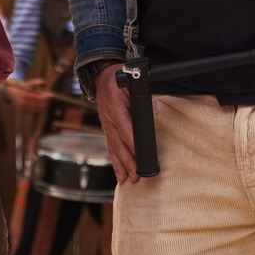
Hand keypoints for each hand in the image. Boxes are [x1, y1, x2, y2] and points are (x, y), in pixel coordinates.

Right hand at [3, 77, 51, 113]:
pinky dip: (38, 107)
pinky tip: (42, 104)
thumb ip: (35, 82)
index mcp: (23, 95)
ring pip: (36, 108)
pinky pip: (33, 110)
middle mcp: (22, 102)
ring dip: (43, 104)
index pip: (36, 97)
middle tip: (50, 97)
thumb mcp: (27, 83)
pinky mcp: (22, 111)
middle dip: (45, 100)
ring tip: (47, 100)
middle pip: (37, 103)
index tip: (50, 94)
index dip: (44, 96)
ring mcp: (22, 108)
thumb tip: (43, 82)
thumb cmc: (21, 87)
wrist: (11, 93)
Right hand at [94, 65, 138, 183]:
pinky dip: (115, 161)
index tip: (140, 158)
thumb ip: (141, 96)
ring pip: (114, 148)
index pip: (125, 129)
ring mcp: (106, 124)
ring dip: (121, 165)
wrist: (102, 75)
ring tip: (128, 179)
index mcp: (115, 107)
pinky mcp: (107, 128)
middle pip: (119, 144)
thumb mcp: (131, 82)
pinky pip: (110, 146)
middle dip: (128, 161)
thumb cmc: (119, 77)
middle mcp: (109, 119)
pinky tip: (119, 174)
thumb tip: (153, 111)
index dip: (133, 145)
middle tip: (136, 176)